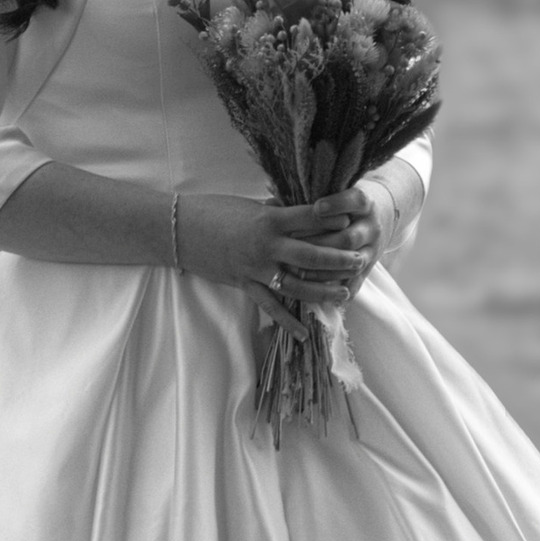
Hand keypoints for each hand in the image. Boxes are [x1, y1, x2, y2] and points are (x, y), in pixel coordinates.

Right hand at [175, 192, 372, 311]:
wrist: (177, 230)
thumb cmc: (213, 210)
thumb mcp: (249, 206)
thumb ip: (277, 211)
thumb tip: (301, 209)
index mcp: (270, 220)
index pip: (311, 220)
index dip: (335, 222)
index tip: (354, 223)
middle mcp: (266, 246)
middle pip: (312, 255)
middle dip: (340, 260)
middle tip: (361, 261)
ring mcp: (255, 268)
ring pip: (297, 285)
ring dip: (324, 291)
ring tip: (346, 292)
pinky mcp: (244, 284)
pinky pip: (269, 307)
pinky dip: (287, 322)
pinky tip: (303, 334)